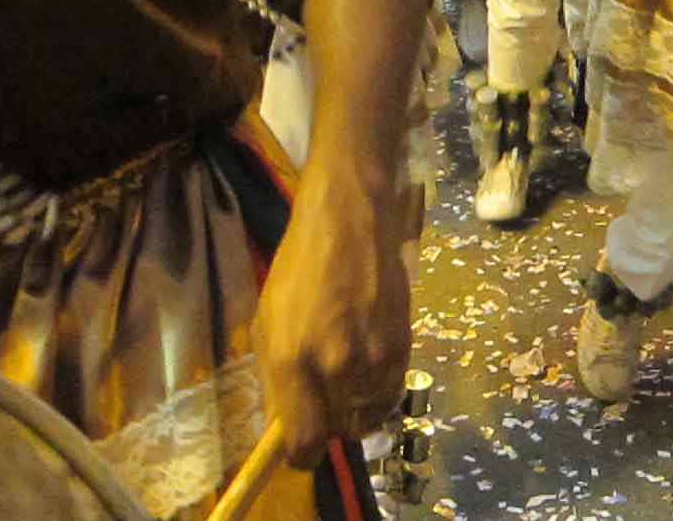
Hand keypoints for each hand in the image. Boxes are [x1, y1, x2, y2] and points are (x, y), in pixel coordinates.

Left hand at [255, 164, 413, 466]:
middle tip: (323, 400)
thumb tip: (289, 420)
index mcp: (291, 360)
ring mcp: (373, 356)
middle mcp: (334, 366)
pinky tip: (370, 365)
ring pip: (370, 415)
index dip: (300, 453)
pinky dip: (381, 390)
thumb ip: (277, 376)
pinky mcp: (403, 344)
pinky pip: (393, 392)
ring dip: (358, 407)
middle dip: (330, 424)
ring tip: (348, 378)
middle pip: (339, 432)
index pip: (302, 443)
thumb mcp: (268, 321)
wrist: (350, 220)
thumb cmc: (300, 266)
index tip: (300, 445)